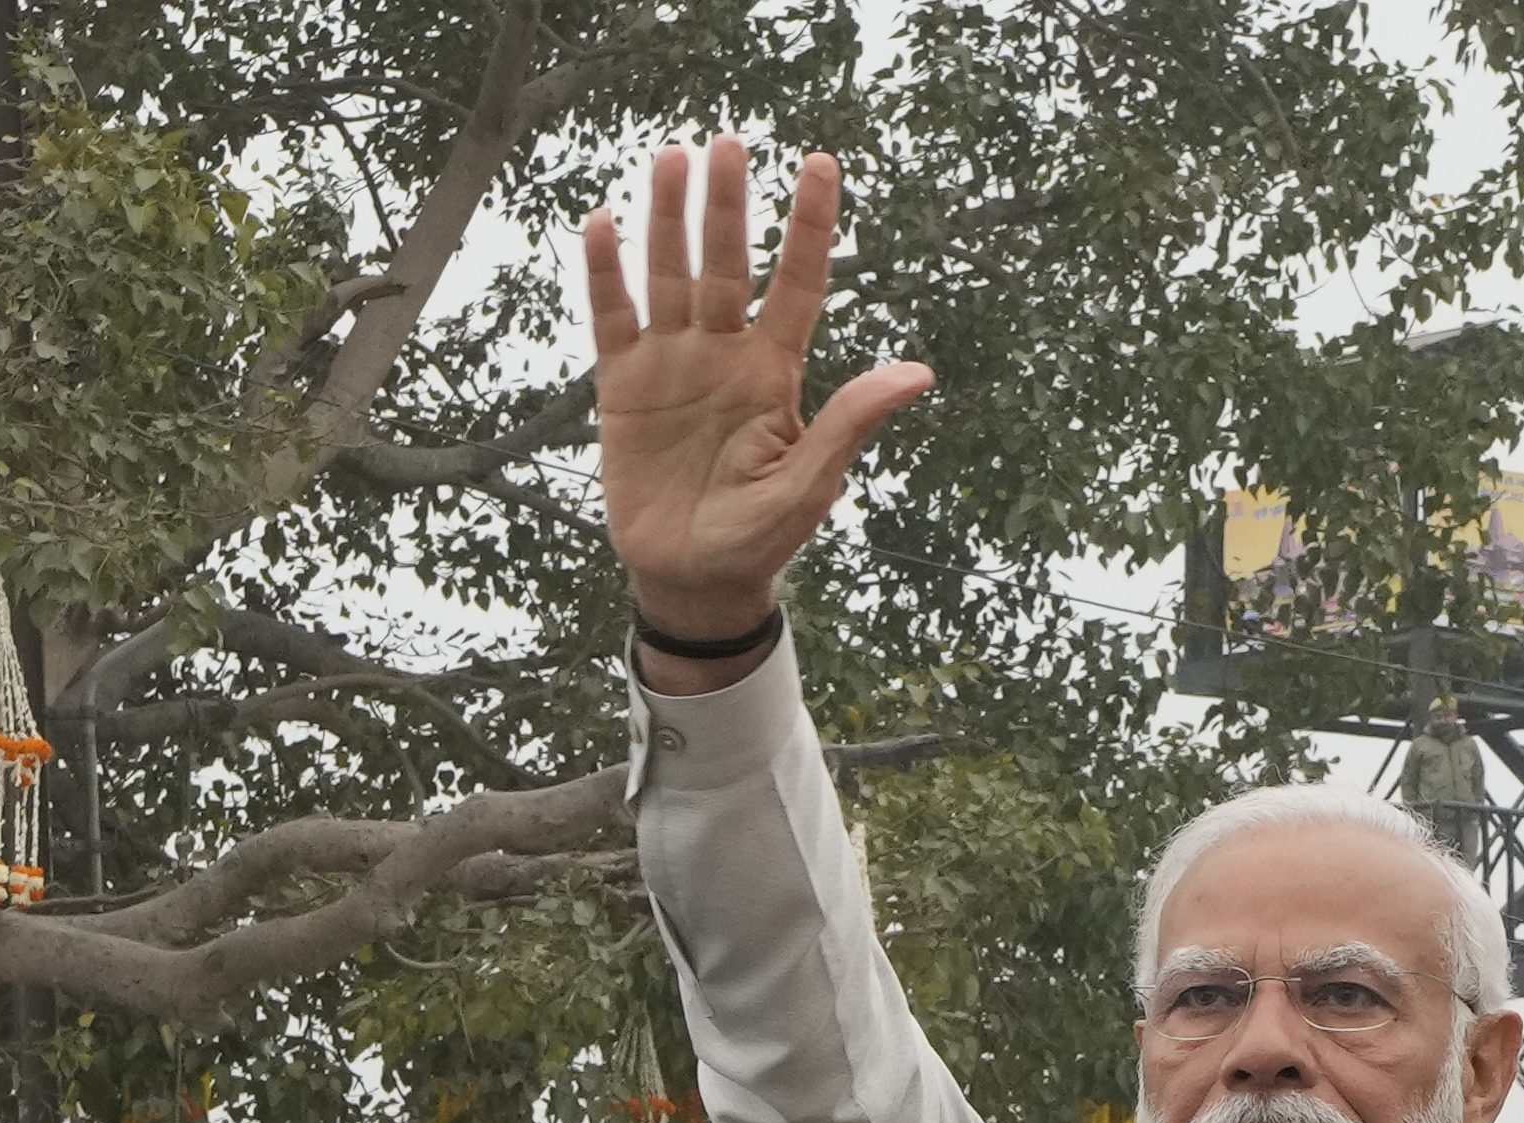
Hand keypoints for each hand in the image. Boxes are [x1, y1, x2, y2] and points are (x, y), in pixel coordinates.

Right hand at [583, 138, 932, 688]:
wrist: (693, 579)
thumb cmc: (761, 537)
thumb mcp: (811, 483)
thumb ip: (851, 421)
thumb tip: (919, 373)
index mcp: (776, 373)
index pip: (798, 283)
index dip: (808, 225)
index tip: (819, 163)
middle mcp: (725, 355)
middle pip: (728, 265)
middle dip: (729, 206)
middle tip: (727, 142)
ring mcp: (673, 365)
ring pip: (672, 275)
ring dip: (670, 219)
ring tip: (671, 157)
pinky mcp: (623, 387)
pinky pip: (613, 319)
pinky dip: (606, 275)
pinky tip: (604, 225)